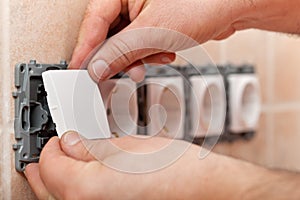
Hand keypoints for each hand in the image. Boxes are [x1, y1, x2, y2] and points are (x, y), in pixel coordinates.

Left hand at [25, 131, 218, 198]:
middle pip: (51, 189)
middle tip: (51, 151)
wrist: (210, 191)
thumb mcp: (130, 146)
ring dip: (62, 179)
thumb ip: (91, 146)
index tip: (59, 137)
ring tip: (66, 161)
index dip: (52, 146)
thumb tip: (71, 143)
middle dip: (48, 167)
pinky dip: (80, 188)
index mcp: (87, 190)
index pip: (50, 166)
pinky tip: (89, 175)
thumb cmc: (181, 171)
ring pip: (66, 198)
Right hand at [69, 0, 241, 81]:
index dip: (84, 50)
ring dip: (138, 57)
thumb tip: (96, 67)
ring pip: (125, 42)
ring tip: (155, 58)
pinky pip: (141, 42)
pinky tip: (164, 53)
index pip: (93, 22)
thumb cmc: (201, 3)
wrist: (234, 5)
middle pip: (108, 34)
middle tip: (123, 72)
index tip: (77, 71)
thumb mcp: (153, 32)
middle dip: (119, 57)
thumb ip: (120, 51)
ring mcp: (142, 9)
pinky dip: (150, 53)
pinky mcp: (154, 21)